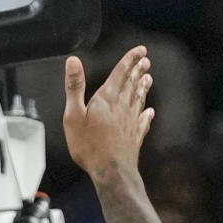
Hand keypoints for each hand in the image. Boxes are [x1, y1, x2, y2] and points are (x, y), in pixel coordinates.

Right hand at [63, 46, 153, 178]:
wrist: (112, 172)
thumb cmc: (90, 146)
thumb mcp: (74, 115)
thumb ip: (74, 87)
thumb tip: (73, 62)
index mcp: (107, 99)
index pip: (120, 73)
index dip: (130, 60)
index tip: (140, 51)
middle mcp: (122, 107)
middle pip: (132, 84)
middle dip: (138, 71)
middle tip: (145, 61)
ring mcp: (130, 122)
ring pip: (138, 100)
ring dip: (143, 88)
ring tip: (148, 79)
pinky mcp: (134, 136)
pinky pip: (143, 121)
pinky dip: (146, 114)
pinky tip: (149, 112)